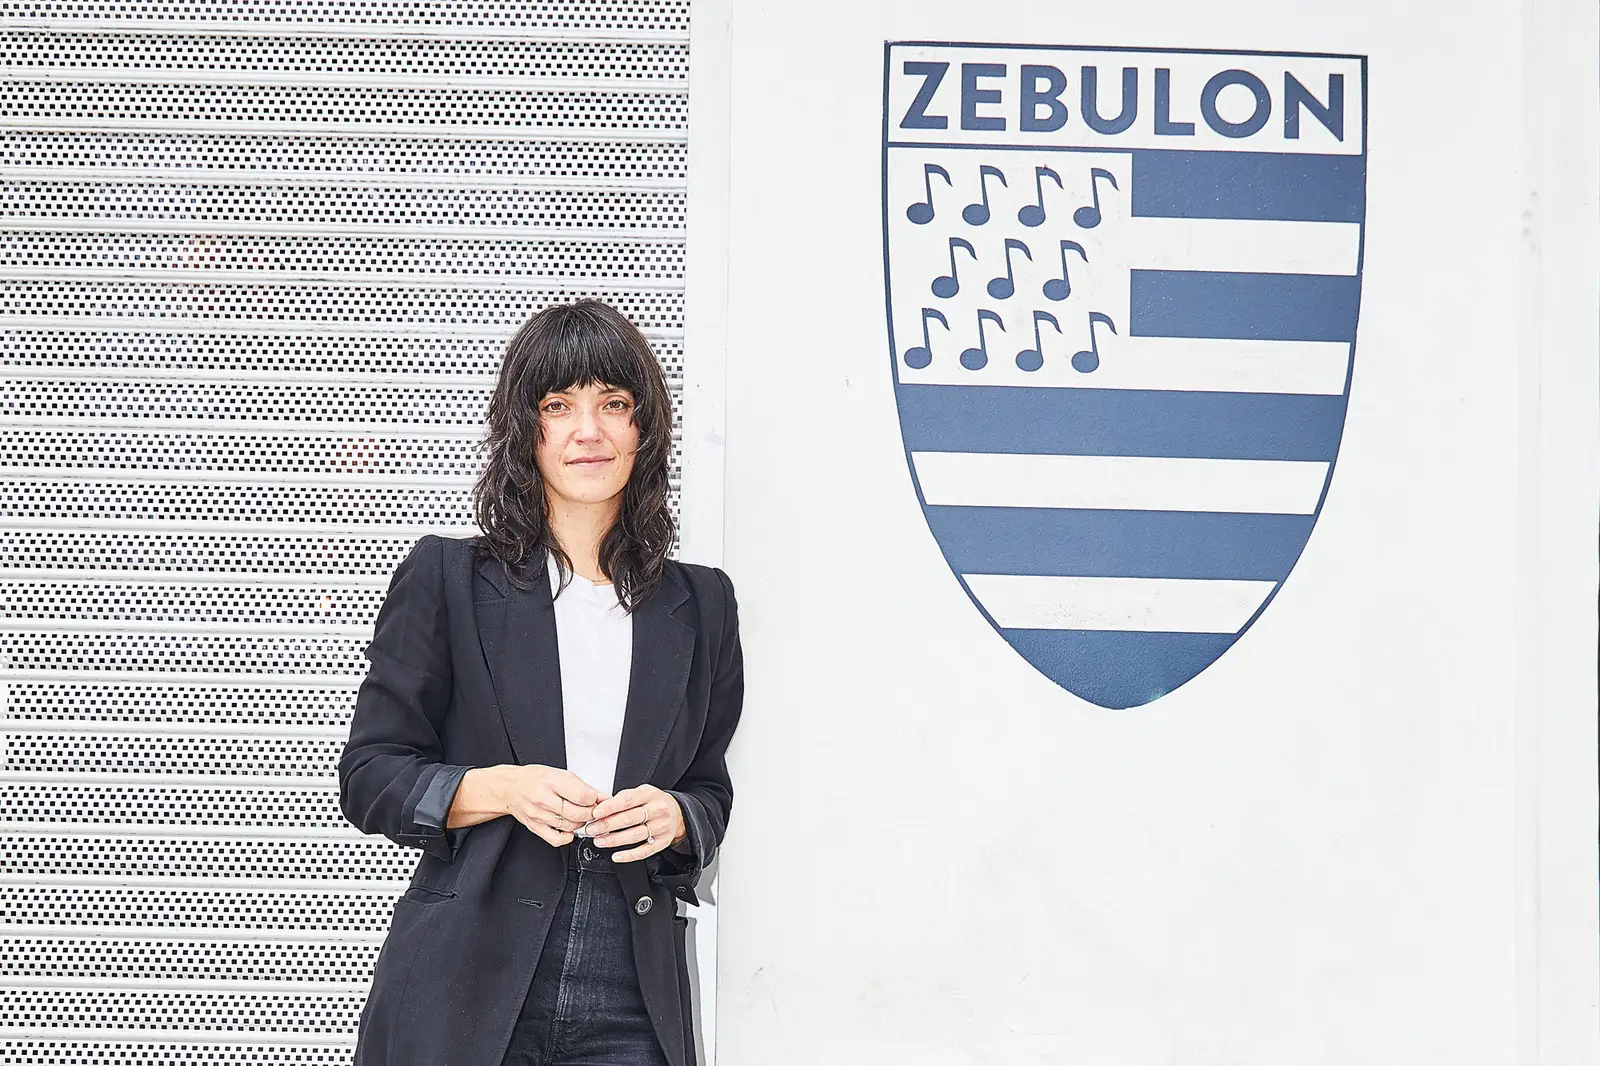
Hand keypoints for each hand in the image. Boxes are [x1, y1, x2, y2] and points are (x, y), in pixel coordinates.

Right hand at [488, 765, 605, 847]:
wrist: (510, 788)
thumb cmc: (534, 778)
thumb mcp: (558, 773)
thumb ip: (580, 786)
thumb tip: (600, 796)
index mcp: (551, 781)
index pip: (582, 795)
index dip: (595, 799)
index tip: (597, 798)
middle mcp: (544, 799)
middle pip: (578, 813)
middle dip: (591, 813)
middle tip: (592, 809)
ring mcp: (539, 815)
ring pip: (570, 826)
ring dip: (580, 823)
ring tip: (579, 815)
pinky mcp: (535, 827)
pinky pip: (557, 839)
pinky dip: (568, 836)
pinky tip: (569, 828)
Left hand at [584, 785, 684, 861]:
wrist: (677, 812)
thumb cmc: (654, 802)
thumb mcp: (641, 792)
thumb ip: (623, 798)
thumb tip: (600, 808)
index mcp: (650, 794)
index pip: (627, 800)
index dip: (610, 807)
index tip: (596, 813)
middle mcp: (657, 810)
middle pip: (630, 818)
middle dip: (607, 825)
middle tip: (592, 829)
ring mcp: (661, 827)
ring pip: (635, 835)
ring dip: (614, 840)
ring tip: (599, 841)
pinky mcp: (663, 842)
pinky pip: (644, 851)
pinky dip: (628, 855)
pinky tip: (616, 856)